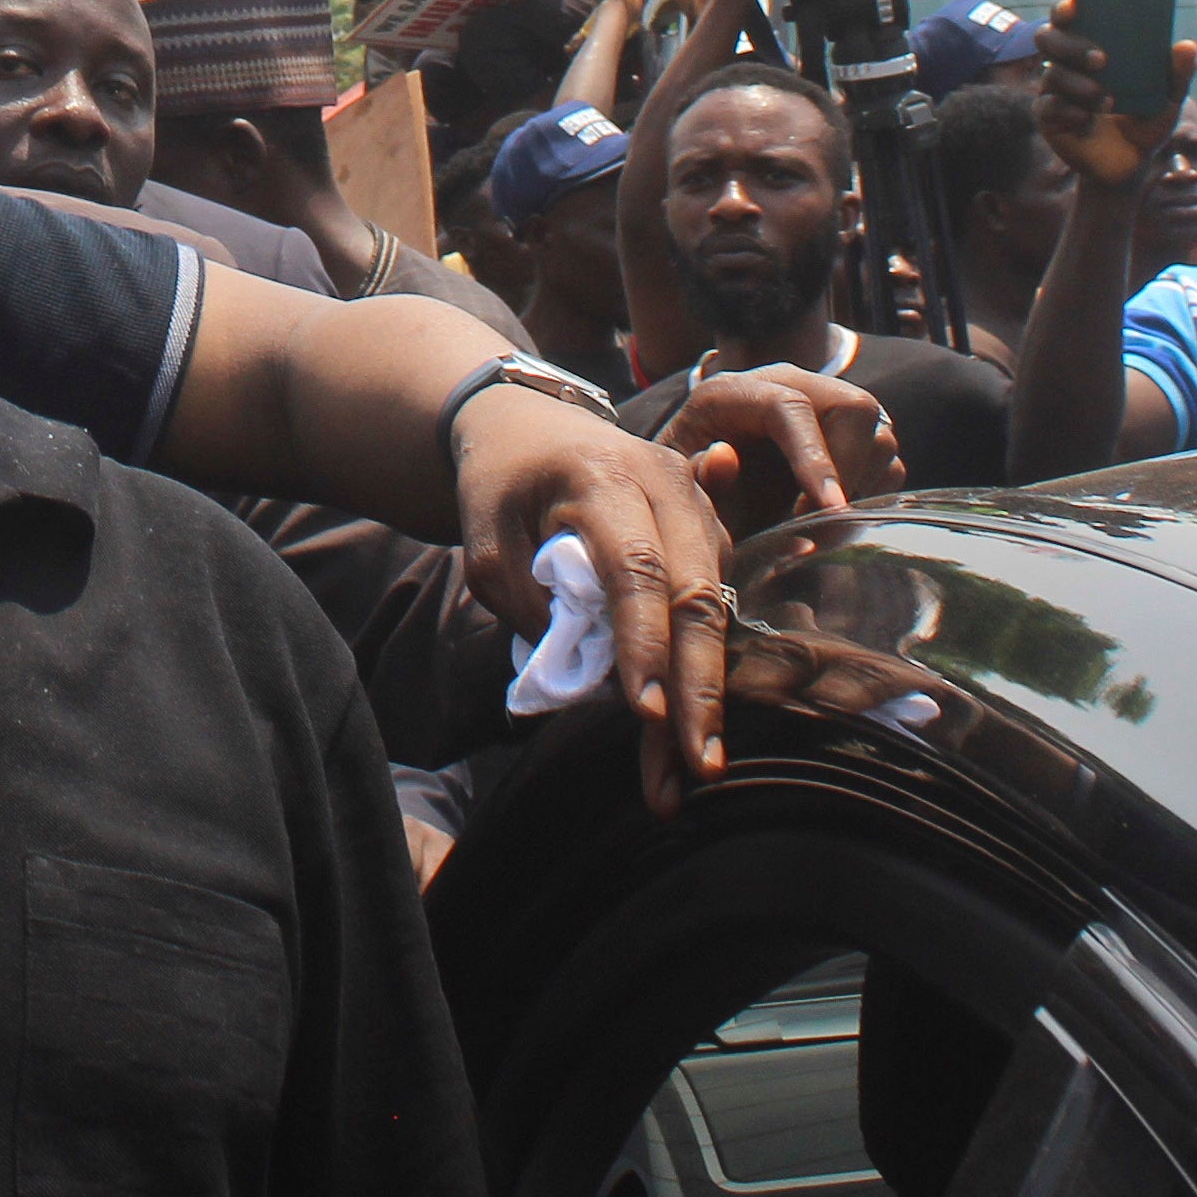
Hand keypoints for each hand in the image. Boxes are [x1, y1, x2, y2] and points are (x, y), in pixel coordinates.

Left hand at [443, 392, 739, 806]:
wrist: (526, 422)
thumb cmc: (500, 482)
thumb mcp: (484, 537)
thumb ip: (523, 598)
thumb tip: (583, 671)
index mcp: (603, 477)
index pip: (635, 568)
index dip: (645, 641)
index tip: (648, 712)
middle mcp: (666, 486)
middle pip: (694, 595)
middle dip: (700, 688)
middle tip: (700, 768)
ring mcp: (695, 508)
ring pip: (713, 609)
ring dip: (705, 695)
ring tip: (691, 774)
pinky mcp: (704, 535)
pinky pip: (712, 606)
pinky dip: (701, 671)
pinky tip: (689, 733)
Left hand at [656, 364, 897, 531]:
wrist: (706, 480)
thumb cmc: (691, 485)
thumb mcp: (681, 485)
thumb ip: (698, 477)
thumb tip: (724, 457)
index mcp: (735, 390)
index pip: (790, 406)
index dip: (814, 457)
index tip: (829, 508)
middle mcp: (787, 383)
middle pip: (852, 407)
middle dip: (847, 471)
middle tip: (823, 523)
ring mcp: (823, 404)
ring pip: (878, 433)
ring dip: (860, 485)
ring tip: (822, 523)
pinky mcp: (850, 433)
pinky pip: (887, 461)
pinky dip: (870, 492)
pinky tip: (834, 515)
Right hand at [1029, 4, 1195, 193]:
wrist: (1130, 165)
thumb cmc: (1145, 123)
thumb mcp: (1166, 99)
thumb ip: (1177, 74)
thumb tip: (1188, 46)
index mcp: (1091, 50)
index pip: (1069, 19)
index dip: (1065, 8)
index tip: (1076, 6)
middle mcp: (1068, 65)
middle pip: (1048, 39)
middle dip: (1071, 45)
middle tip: (1101, 60)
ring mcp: (1055, 91)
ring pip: (1051, 73)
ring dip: (1078, 84)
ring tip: (1107, 101)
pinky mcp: (1050, 118)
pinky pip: (1047, 106)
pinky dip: (1069, 110)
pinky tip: (1086, 120)